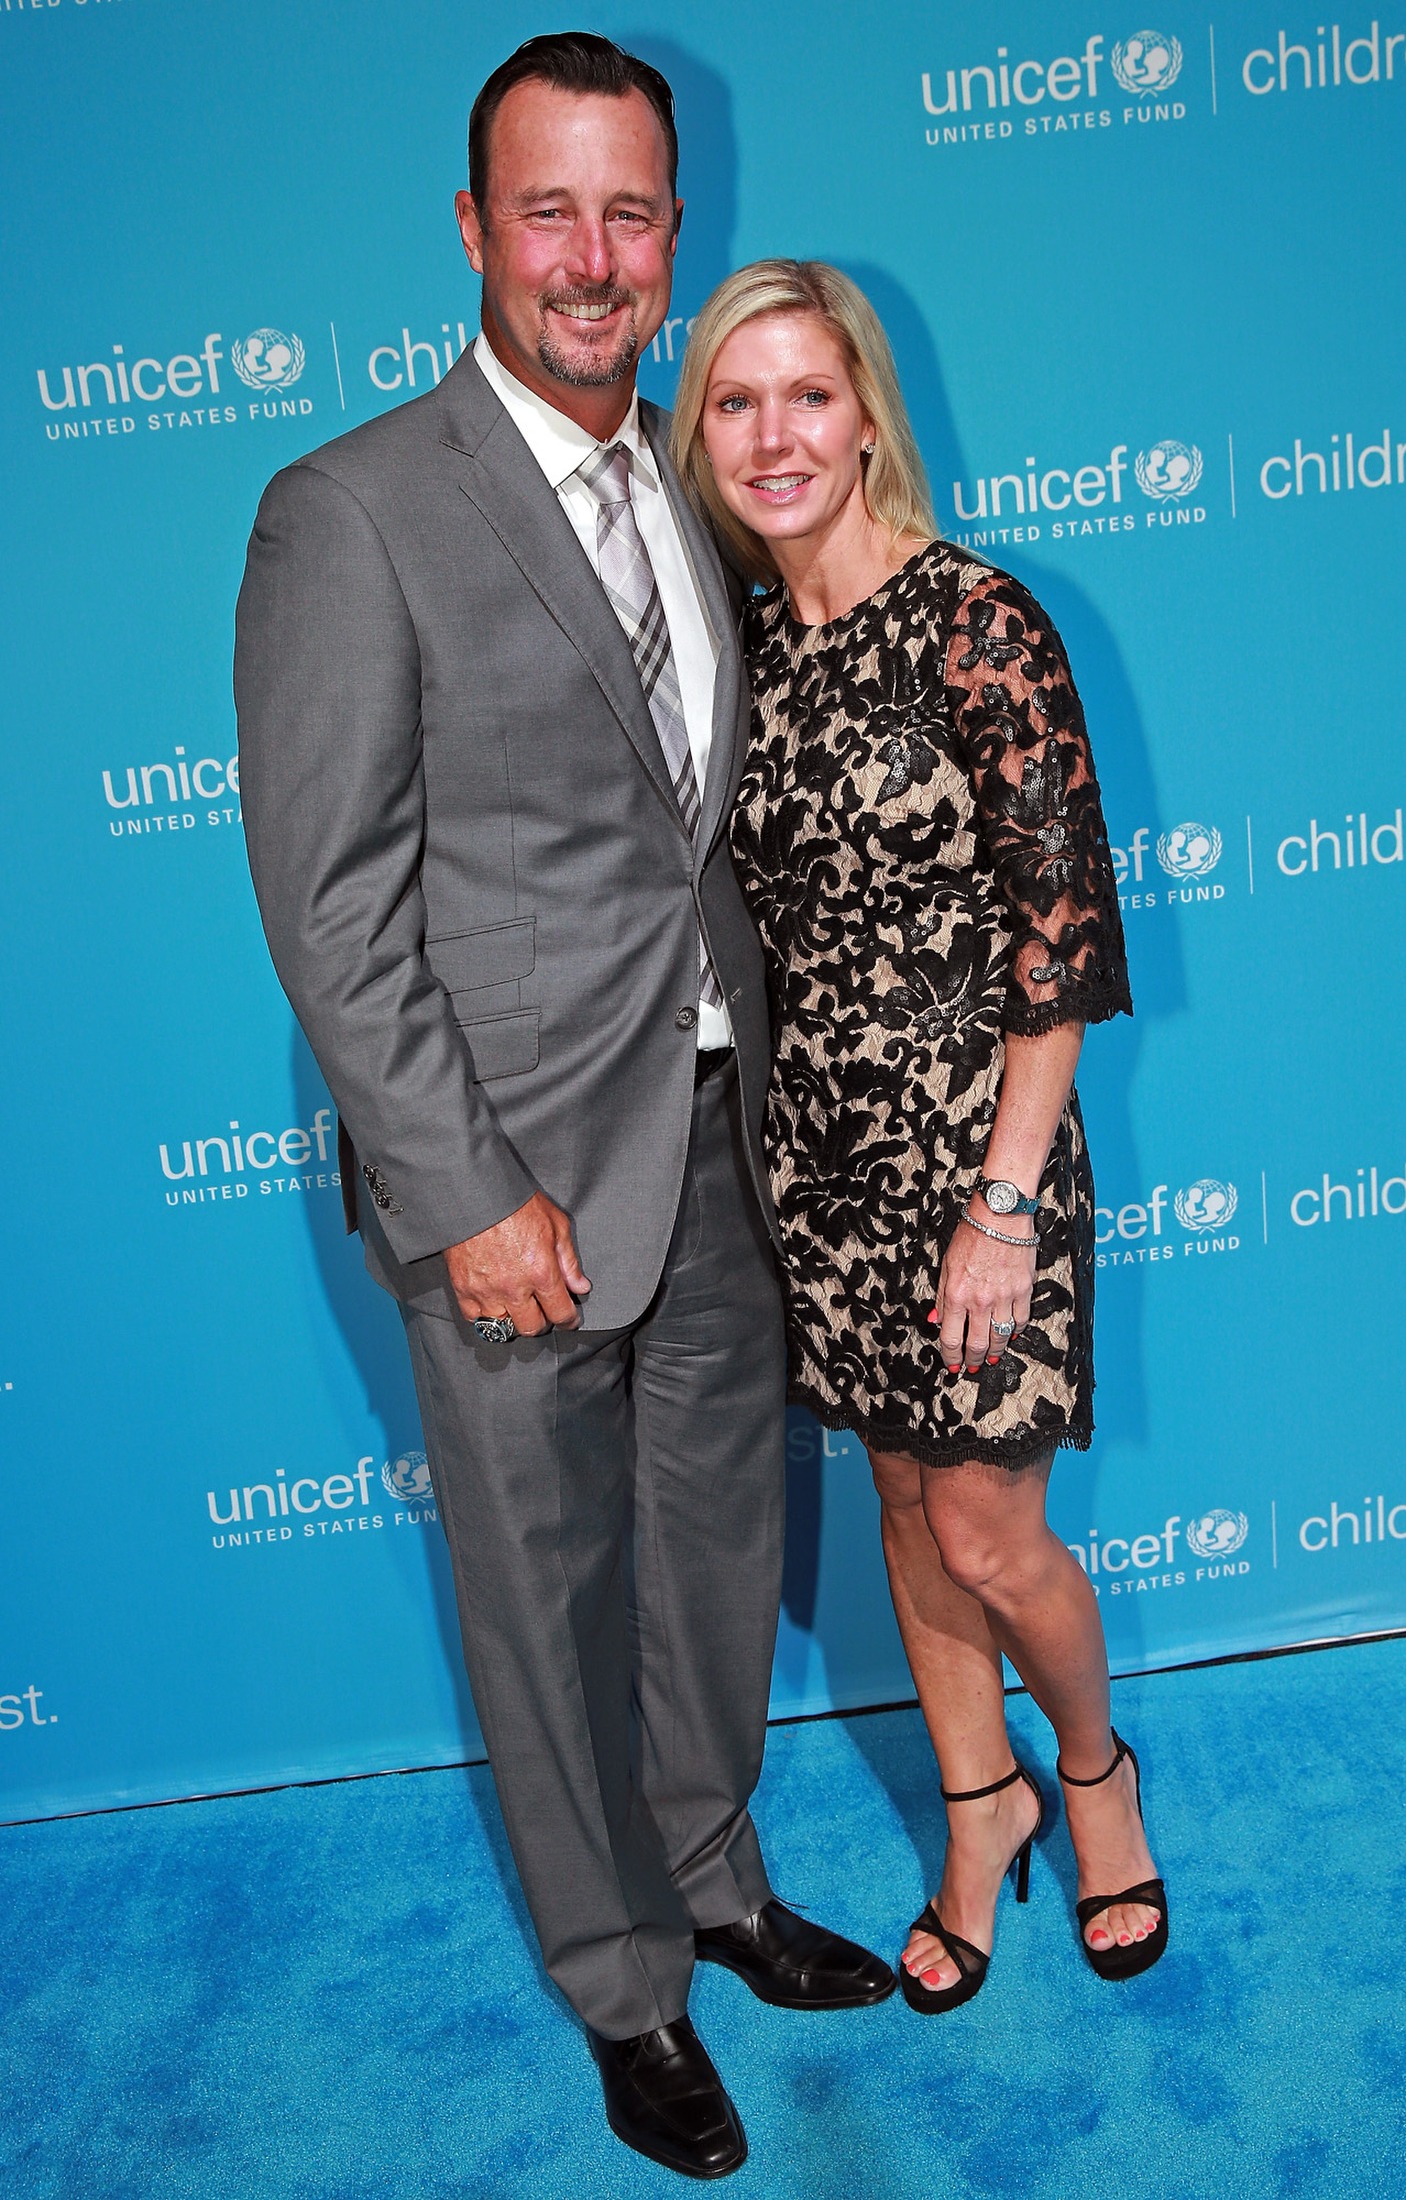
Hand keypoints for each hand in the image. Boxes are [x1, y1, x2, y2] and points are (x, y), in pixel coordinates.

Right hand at [444, 1192, 590, 1336]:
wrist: (475, 1193)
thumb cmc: (515, 1203)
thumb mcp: (556, 1224)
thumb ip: (569, 1260)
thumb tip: (580, 1286)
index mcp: (540, 1272)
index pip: (560, 1313)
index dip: (568, 1320)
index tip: (569, 1319)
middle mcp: (514, 1287)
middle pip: (532, 1327)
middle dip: (542, 1322)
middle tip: (543, 1311)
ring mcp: (486, 1291)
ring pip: (503, 1328)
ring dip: (513, 1320)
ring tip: (517, 1307)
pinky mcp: (463, 1288)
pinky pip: (474, 1317)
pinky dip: (484, 1314)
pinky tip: (492, 1303)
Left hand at [927, 1211, 1034, 1374]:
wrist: (1001, 1215)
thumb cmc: (973, 1234)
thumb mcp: (947, 1265)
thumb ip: (943, 1296)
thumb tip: (936, 1320)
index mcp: (957, 1294)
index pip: (951, 1337)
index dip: (951, 1356)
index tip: (952, 1364)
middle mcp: (981, 1300)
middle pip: (977, 1343)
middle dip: (973, 1360)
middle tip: (972, 1367)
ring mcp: (1004, 1297)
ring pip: (1001, 1337)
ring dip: (995, 1351)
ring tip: (992, 1357)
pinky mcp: (1024, 1290)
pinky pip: (1021, 1321)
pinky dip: (1015, 1332)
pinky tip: (1010, 1335)